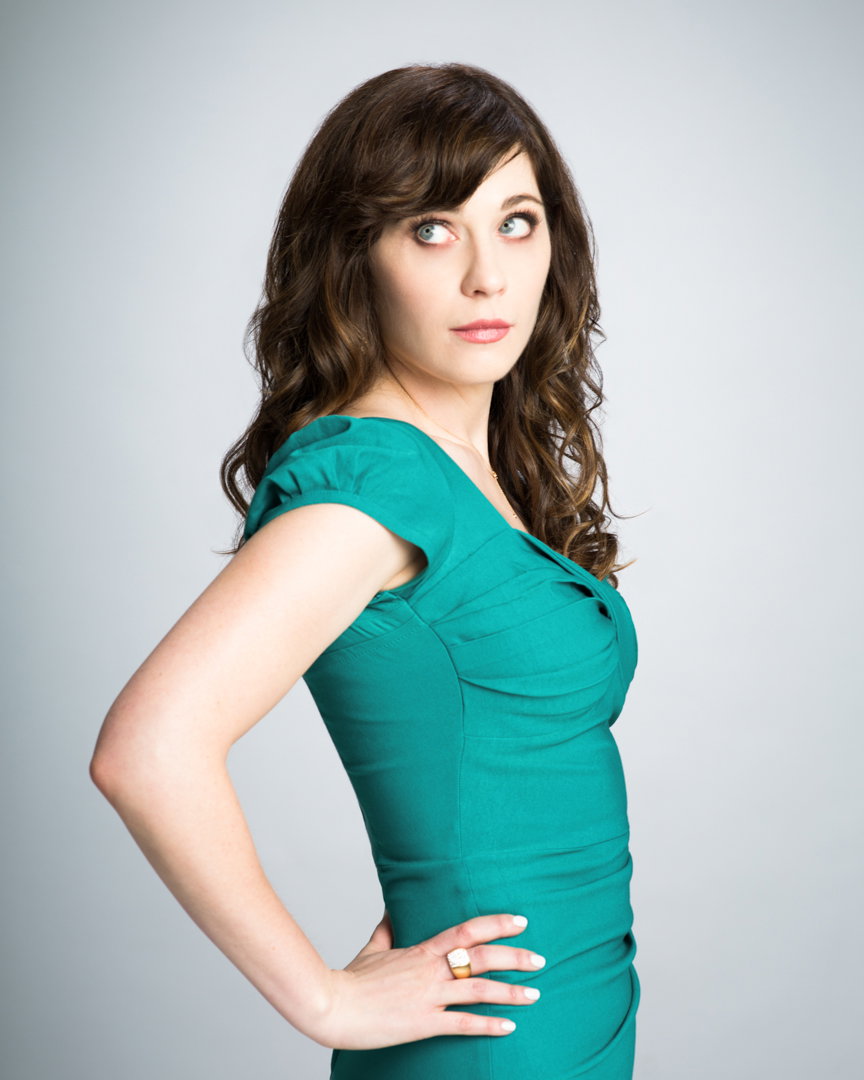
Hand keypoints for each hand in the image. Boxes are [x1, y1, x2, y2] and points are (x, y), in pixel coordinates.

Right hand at [305, 909, 545, 1049]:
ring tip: (535, 993)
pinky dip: (489, 1025)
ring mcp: (429, 996)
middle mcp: (431, 970)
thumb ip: (387, 928)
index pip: (467, 930)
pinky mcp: (424, 1023)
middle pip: (481, 957)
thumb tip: (392, 908)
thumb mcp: (372, 948)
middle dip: (515, 956)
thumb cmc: (351, 979)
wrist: (333, 1005)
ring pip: (479, 989)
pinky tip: (509, 1028)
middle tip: (540, 958)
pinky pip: (463, 1024)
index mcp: (421, 950)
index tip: (520, 921)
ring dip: (511, 991)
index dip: (496, 924)